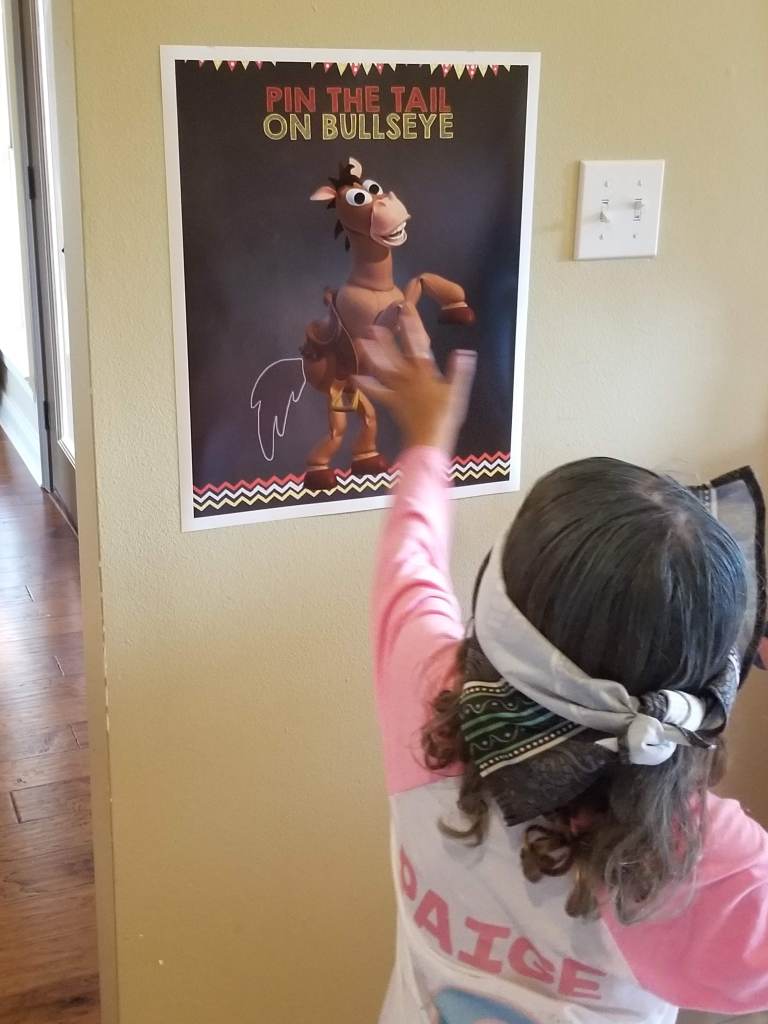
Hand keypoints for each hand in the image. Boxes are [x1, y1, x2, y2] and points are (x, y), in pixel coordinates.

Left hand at [352, 303, 476, 455]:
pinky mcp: (391, 402)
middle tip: (373, 324)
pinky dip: (366, 385)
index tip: (405, 309)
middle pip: (395, 355)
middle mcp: (409, 378)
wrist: (429, 441)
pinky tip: (354, 377)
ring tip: (360, 343)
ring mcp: (398, 390)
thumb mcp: (458, 393)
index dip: (411, 325)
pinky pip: (377, 392)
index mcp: (426, 372)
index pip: (418, 343)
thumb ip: (460, 371)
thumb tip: (465, 352)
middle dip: (385, 339)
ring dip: (372, 356)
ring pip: (383, 369)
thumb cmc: (446, 417)